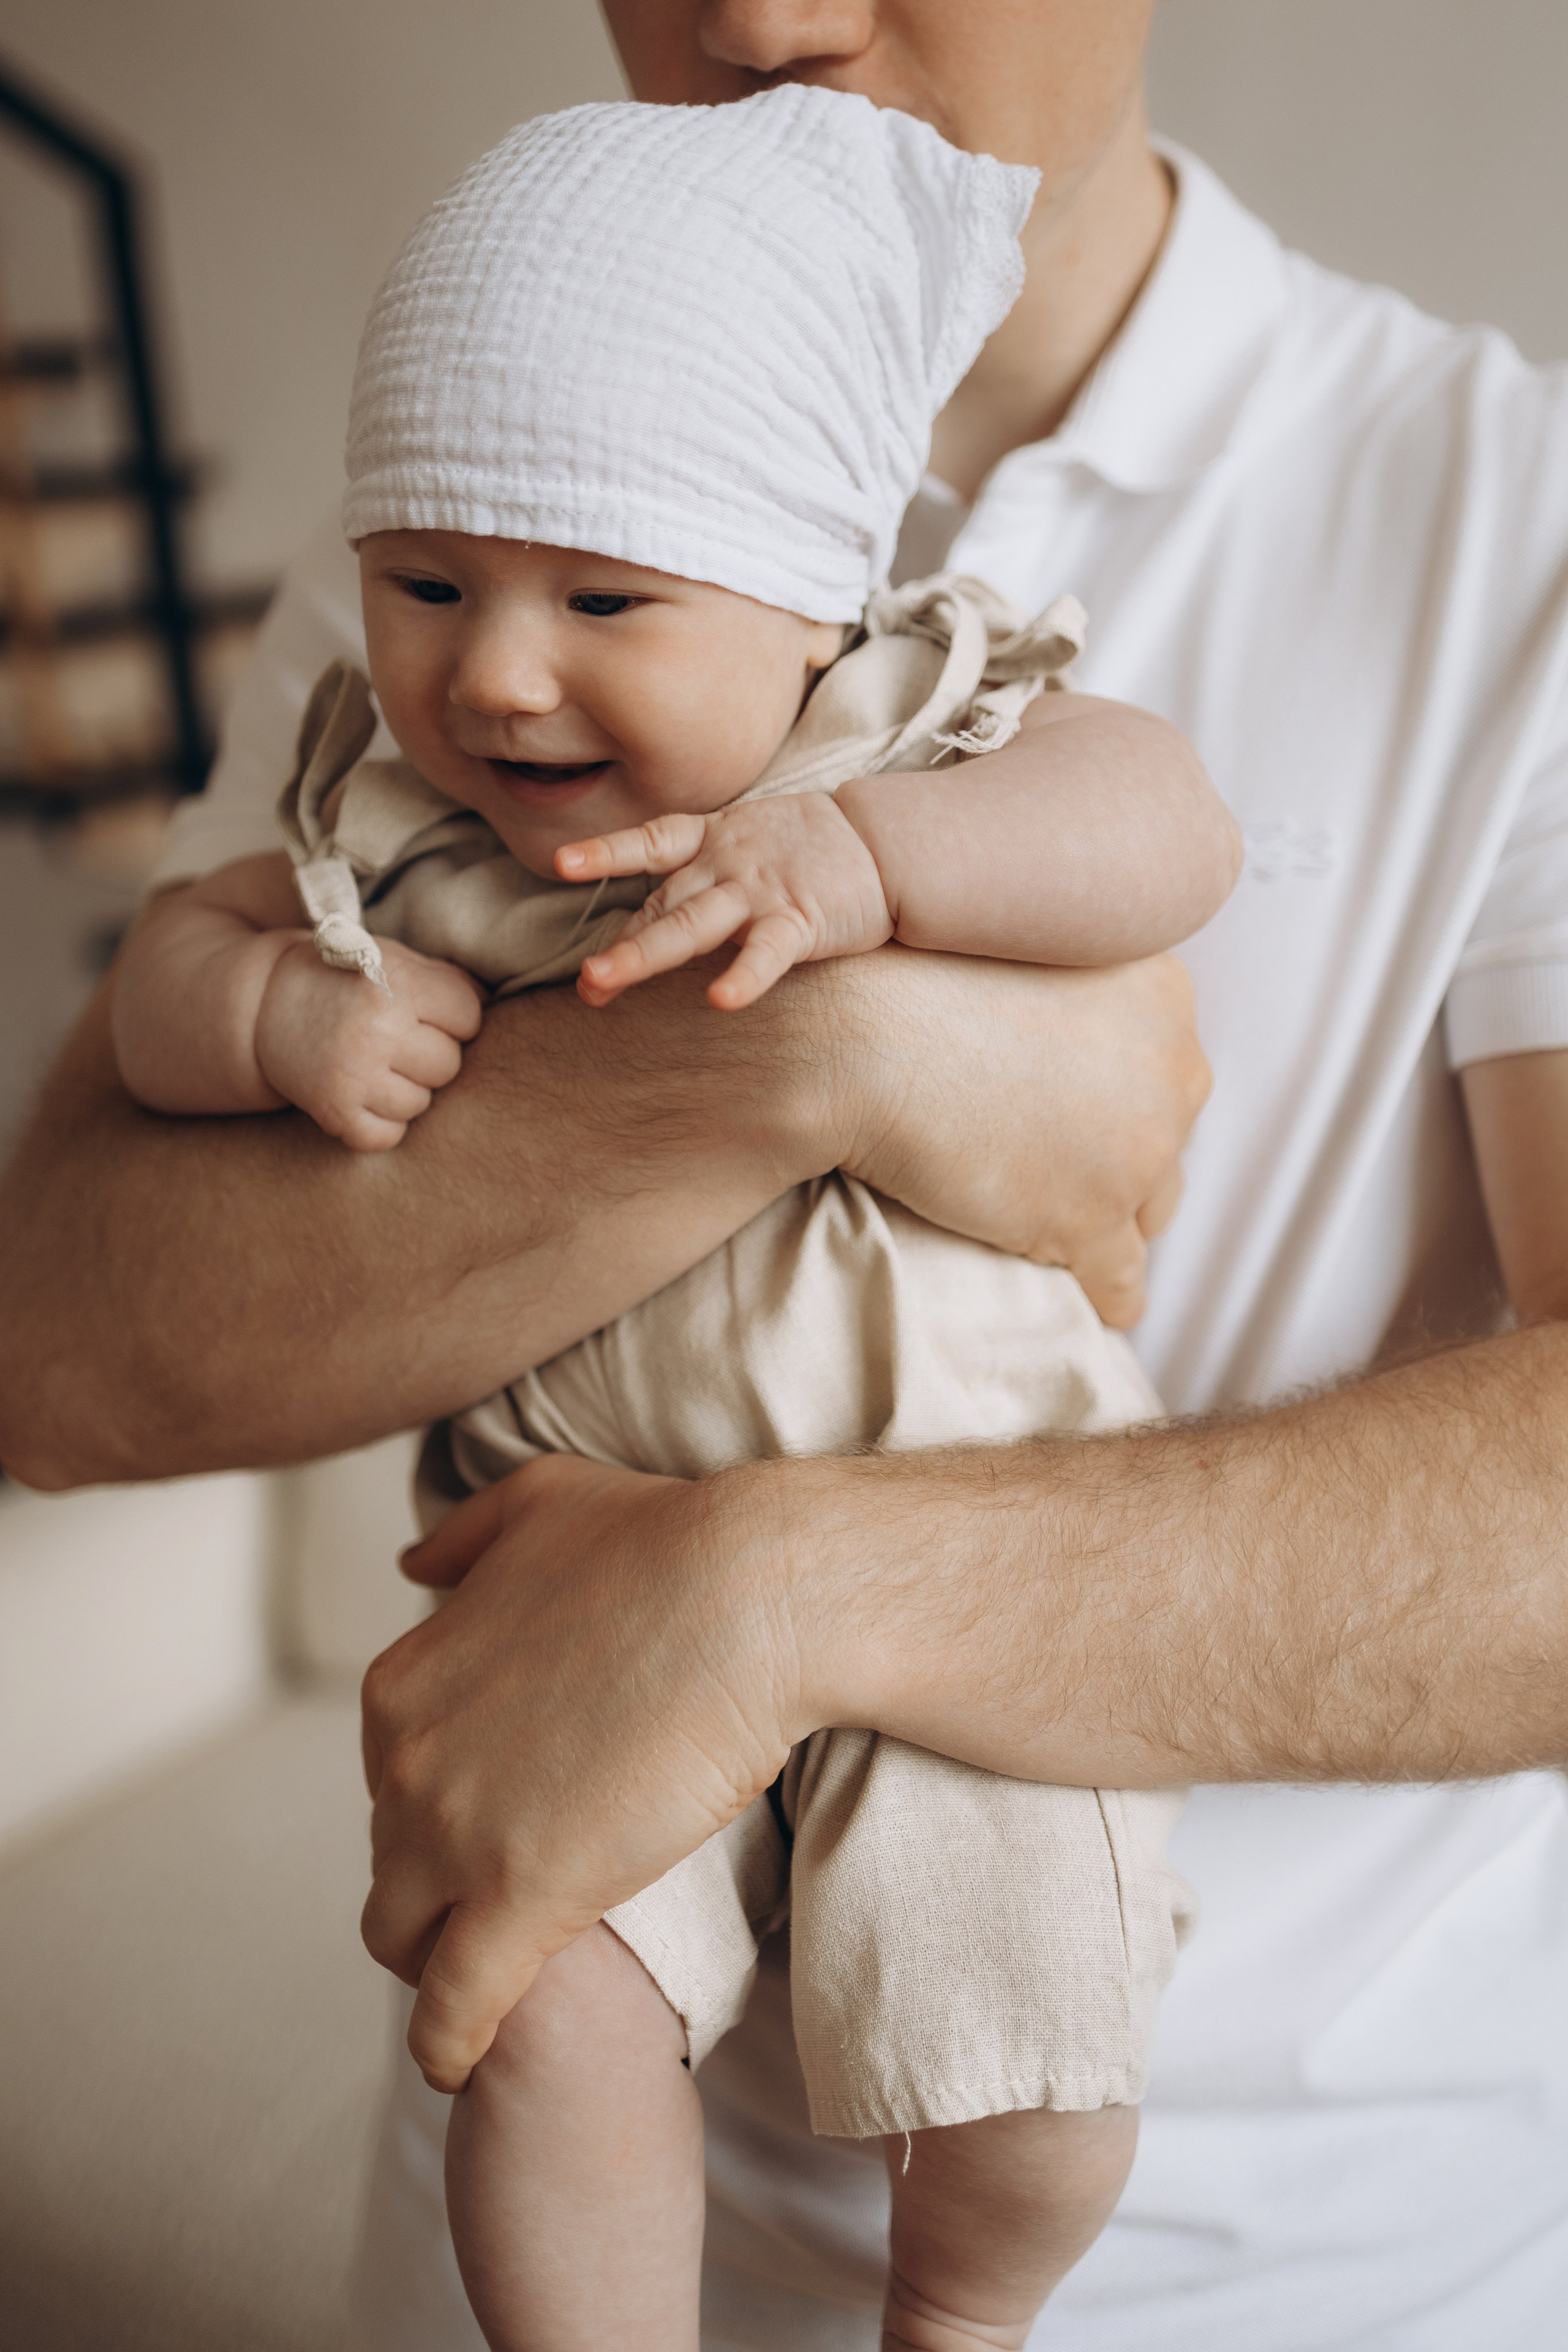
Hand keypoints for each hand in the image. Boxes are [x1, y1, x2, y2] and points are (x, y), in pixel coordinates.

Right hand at [254, 936, 482, 1151]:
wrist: (266, 1005)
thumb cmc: (344, 980)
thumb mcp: (393, 960)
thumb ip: (446, 979)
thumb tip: (493, 1002)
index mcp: (396, 985)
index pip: (468, 1017)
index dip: (454, 1017)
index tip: (425, 1013)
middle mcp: (377, 1031)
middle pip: (448, 1064)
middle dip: (431, 1055)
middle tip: (397, 1041)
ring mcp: (355, 1075)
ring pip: (421, 1103)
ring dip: (407, 1089)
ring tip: (377, 1064)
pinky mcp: (335, 1112)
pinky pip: (389, 1136)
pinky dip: (382, 1122)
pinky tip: (365, 1094)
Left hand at [360, 1453, 800, 2091]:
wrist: (750, 1595)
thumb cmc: (665, 1537)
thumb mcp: (538, 1501)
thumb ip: (462, 1538)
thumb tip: (411, 1566)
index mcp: (402, 1679)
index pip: (388, 1773)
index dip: (439, 1798)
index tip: (490, 1814)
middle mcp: (403, 1759)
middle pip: (389, 1853)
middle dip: (434, 1874)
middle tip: (504, 1886)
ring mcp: (453, 1833)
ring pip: (401, 1935)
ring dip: (435, 1956)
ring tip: (486, 1971)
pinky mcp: (520, 1899)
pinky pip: (452, 2008)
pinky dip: (449, 2043)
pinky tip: (463, 2062)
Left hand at [556, 796, 892, 1009]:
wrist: (884, 840)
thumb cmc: (811, 848)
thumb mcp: (746, 841)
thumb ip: (700, 872)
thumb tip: (652, 913)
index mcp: (710, 840)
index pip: (648, 846)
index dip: (605, 855)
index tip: (562, 864)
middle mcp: (726, 865)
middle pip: (662, 905)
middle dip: (619, 943)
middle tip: (584, 980)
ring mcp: (760, 892)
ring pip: (693, 925)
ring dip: (644, 955)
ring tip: (602, 982)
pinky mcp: (800, 919)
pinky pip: (767, 952)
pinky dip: (745, 976)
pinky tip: (722, 1001)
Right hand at [824, 949, 1206, 1326]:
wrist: (859, 1036)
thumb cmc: (911, 982)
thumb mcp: (1026, 954)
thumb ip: (1074, 1001)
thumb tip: (1068, 1059)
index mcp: (1162, 998)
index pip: (1164, 1076)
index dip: (1109, 1103)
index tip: (1059, 1112)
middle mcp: (1174, 1071)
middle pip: (1165, 1142)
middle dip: (1116, 1160)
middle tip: (1043, 1163)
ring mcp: (1141, 1150)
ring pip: (1150, 1212)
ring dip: (1107, 1223)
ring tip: (1046, 1226)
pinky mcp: (1093, 1219)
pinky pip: (1122, 1284)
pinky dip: (1101, 1297)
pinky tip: (1081, 1302)